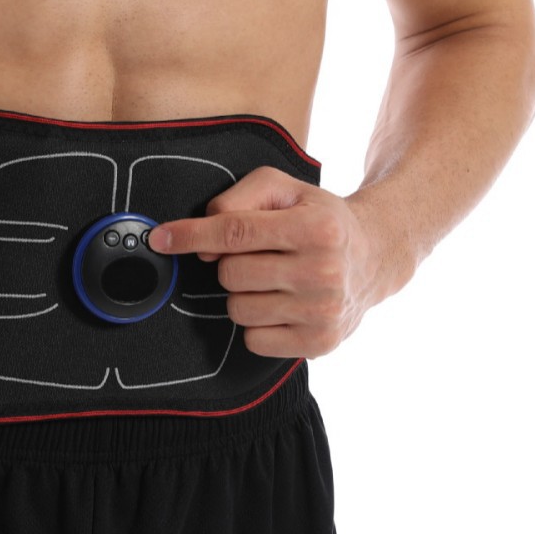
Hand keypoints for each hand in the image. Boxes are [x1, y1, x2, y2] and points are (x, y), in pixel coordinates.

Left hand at [147, 165, 382, 358]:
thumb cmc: (318, 220)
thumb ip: (238, 198)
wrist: (374, 257)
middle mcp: (323, 271)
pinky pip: (253, 339)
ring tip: (273, 281)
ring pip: (238, 309)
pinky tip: (281, 305)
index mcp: (315, 227)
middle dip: (230, 264)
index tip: (161, 239)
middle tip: (259, 256)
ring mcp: (322, 312)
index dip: (190, 236)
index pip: (234, 232)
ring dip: (243, 295)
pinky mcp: (319, 343)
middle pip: (230, 275)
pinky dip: (257, 323)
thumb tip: (203, 241)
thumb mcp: (284, 189)